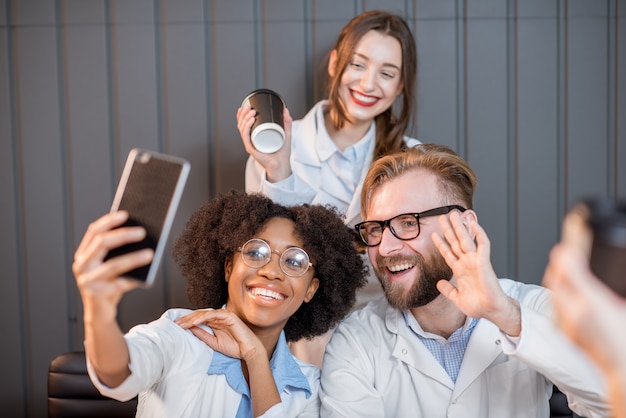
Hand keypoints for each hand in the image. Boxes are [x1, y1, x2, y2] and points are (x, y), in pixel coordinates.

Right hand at [72, 211, 151, 317]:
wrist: (100, 312)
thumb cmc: (110, 283)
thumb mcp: (110, 264)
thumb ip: (118, 251)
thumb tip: (140, 234)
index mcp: (84, 253)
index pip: (94, 231)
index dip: (109, 221)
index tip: (126, 213)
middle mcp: (82, 265)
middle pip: (101, 244)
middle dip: (123, 235)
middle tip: (142, 232)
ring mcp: (87, 281)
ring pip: (112, 266)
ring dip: (133, 259)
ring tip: (150, 253)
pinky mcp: (96, 295)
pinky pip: (118, 285)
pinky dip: (132, 280)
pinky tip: (145, 276)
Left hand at [176, 308, 265, 361]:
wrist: (248, 351)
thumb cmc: (234, 347)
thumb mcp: (213, 342)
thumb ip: (203, 335)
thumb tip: (190, 329)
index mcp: (215, 323)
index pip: (198, 319)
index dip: (187, 322)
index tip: (176, 327)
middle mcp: (218, 317)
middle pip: (199, 315)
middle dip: (186, 319)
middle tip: (175, 324)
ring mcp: (224, 315)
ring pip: (205, 313)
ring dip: (192, 318)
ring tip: (182, 324)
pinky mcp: (229, 316)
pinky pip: (214, 314)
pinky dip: (203, 318)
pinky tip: (195, 322)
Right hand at [237, 105, 292, 182]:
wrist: (282, 165)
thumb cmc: (282, 153)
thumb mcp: (286, 134)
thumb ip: (286, 122)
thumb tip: (285, 110)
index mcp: (255, 137)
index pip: (245, 125)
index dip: (243, 115)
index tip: (246, 106)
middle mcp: (251, 141)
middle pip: (242, 125)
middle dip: (243, 114)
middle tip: (249, 107)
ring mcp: (250, 145)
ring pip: (242, 129)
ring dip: (245, 119)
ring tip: (251, 112)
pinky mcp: (252, 149)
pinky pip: (246, 137)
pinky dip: (247, 128)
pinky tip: (250, 121)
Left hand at [432, 211, 520, 334]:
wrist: (491, 311)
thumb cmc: (478, 306)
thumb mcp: (457, 298)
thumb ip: (448, 290)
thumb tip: (438, 283)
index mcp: (460, 271)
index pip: (448, 253)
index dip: (440, 243)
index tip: (433, 234)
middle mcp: (466, 263)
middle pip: (455, 242)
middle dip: (448, 230)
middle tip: (441, 217)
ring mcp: (475, 261)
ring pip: (466, 240)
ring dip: (460, 227)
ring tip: (453, 214)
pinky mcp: (484, 262)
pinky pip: (483, 245)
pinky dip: (479, 234)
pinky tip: (474, 224)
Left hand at [543, 209, 625, 372]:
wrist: (625, 371)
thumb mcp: (624, 307)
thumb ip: (614, 284)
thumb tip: (595, 268)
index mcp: (592, 304)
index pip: (571, 267)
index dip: (569, 247)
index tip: (572, 231)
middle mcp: (574, 314)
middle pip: (557, 276)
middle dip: (563, 258)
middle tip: (571, 242)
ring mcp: (566, 323)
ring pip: (554, 289)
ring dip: (560, 273)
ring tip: (569, 260)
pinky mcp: (565, 331)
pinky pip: (556, 304)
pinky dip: (560, 290)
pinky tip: (569, 286)